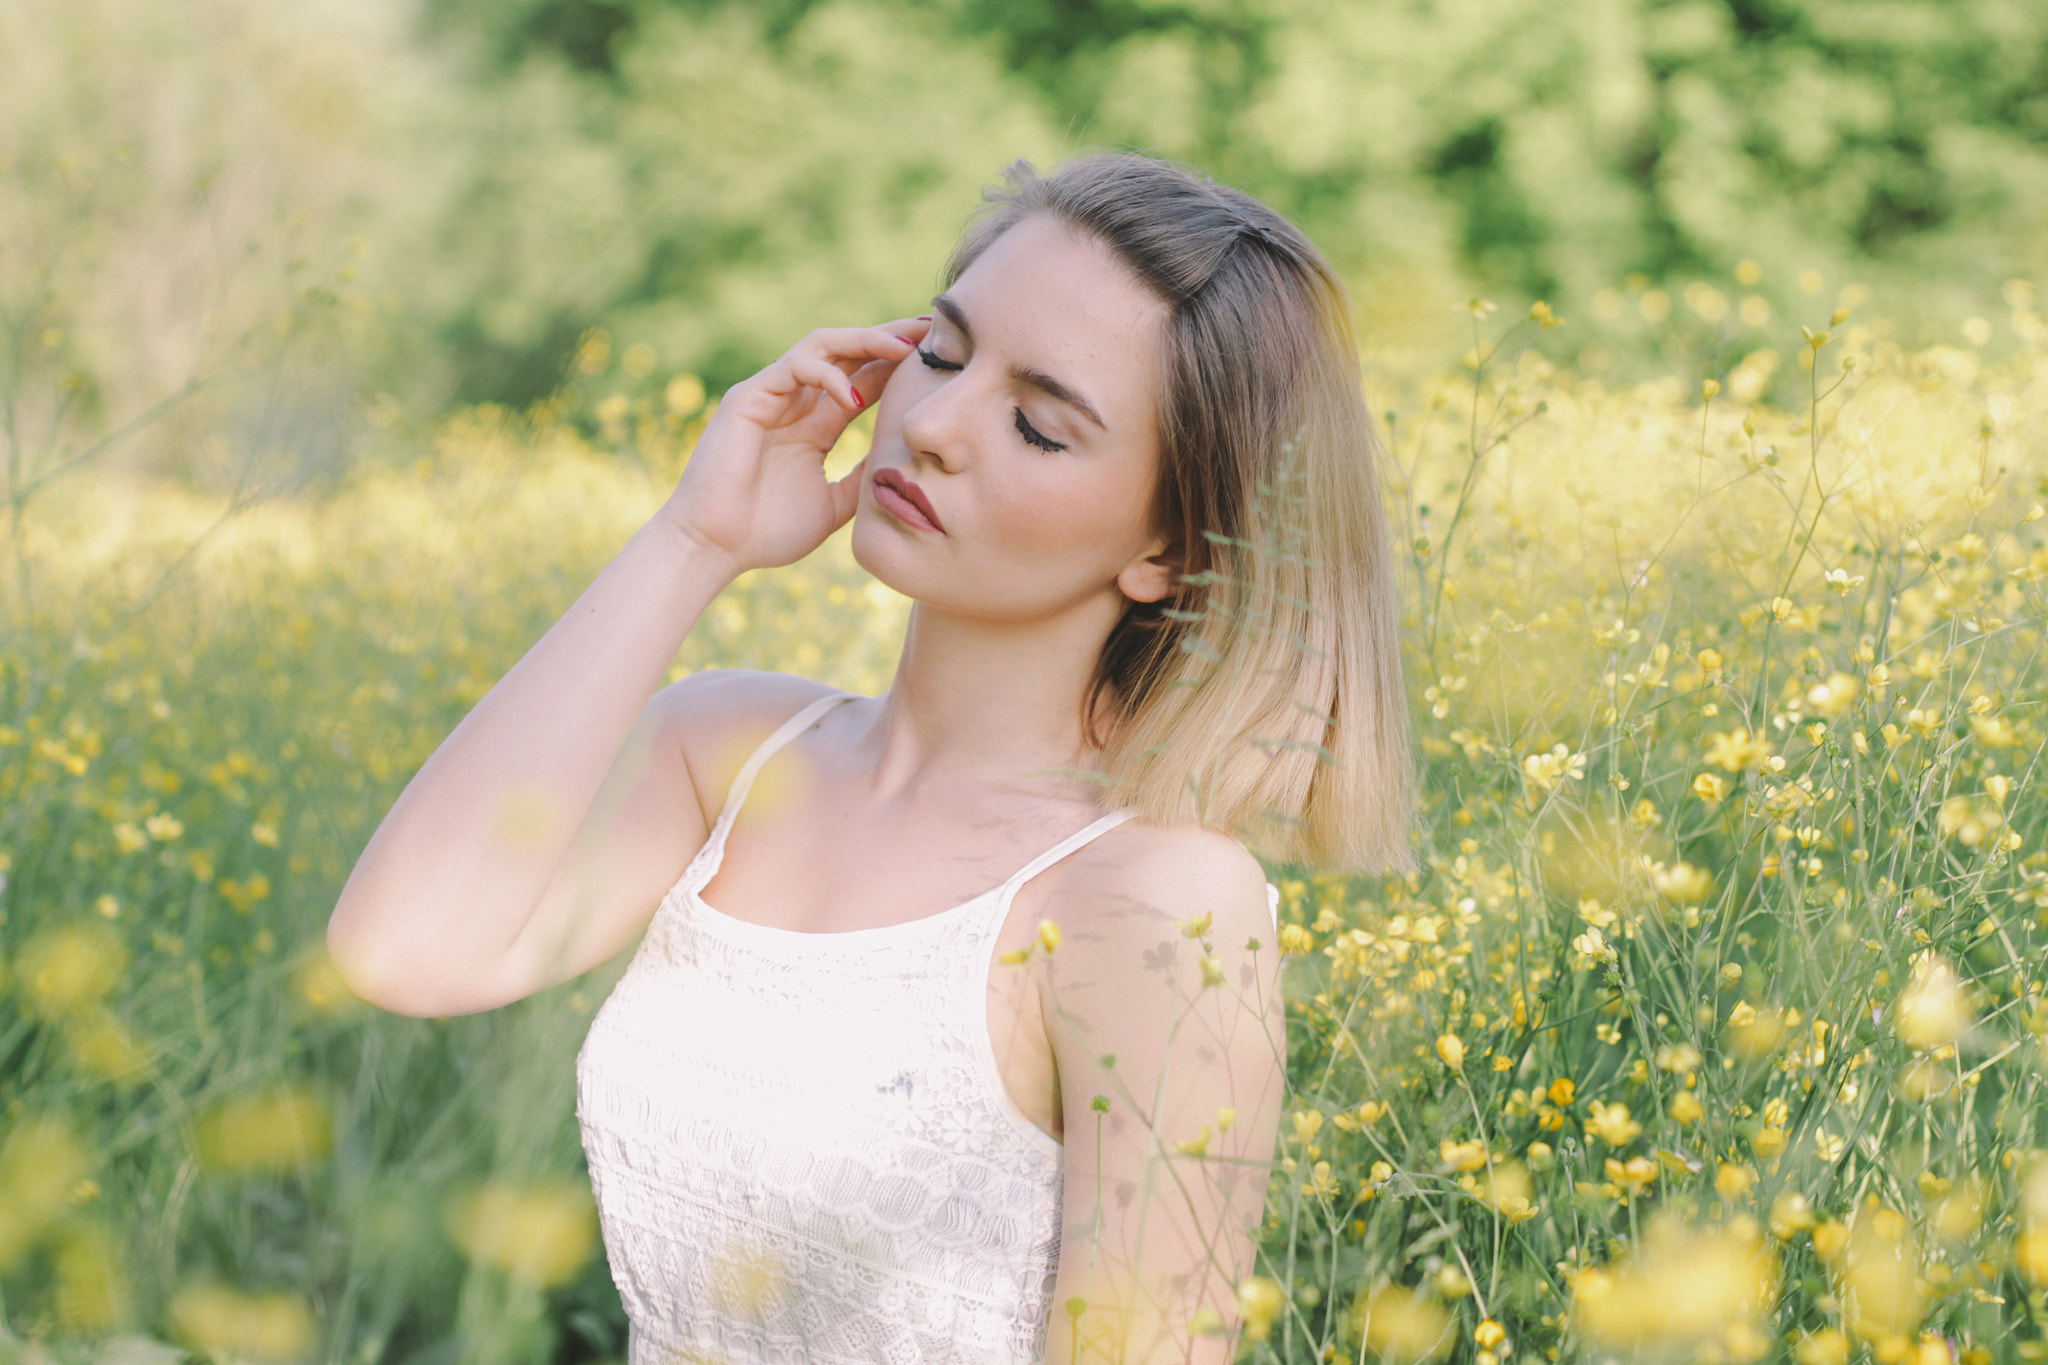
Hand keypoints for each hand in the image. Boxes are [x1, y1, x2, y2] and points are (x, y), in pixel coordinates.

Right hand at [656, 317, 930, 575]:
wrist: (715, 548)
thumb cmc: (767, 532)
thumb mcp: (835, 505)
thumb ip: (864, 479)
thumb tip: (905, 465)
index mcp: (817, 424)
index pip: (865, 379)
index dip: (899, 365)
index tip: (940, 357)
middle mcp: (797, 402)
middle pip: (849, 352)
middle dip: (890, 337)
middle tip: (932, 330)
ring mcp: (772, 395)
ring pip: (823, 346)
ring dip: (865, 340)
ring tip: (903, 348)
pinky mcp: (748, 397)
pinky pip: (793, 367)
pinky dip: (826, 374)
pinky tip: (853, 395)